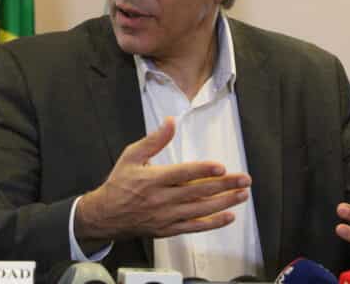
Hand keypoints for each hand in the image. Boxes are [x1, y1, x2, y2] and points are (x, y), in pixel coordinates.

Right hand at [75, 117, 251, 240]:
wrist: (105, 216)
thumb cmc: (119, 184)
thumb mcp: (131, 156)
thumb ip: (154, 140)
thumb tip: (170, 122)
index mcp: (153, 179)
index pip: (182, 174)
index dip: (202, 171)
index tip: (220, 167)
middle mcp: (161, 199)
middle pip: (197, 192)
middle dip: (224, 185)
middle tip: (244, 179)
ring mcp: (166, 216)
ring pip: (200, 210)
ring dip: (224, 202)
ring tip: (242, 195)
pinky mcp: (168, 229)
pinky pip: (194, 226)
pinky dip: (212, 223)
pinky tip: (228, 216)